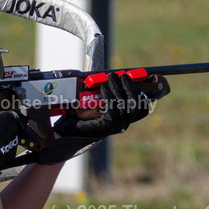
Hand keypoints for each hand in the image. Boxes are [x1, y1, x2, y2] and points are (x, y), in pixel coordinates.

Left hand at [37, 74, 151, 164]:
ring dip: (118, 88)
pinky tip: (103, 88)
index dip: (142, 95)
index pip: (141, 110)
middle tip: (118, 76)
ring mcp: (115, 127)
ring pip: (126, 105)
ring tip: (109, 80)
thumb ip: (104, 94)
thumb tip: (110, 75)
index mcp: (122, 119)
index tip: (136, 81)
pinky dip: (109, 96)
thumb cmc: (79, 117)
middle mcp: (122, 125)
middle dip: (129, 87)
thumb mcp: (94, 103)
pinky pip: (113, 109)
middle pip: (137, 105)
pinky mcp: (106, 127)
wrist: (66, 132)